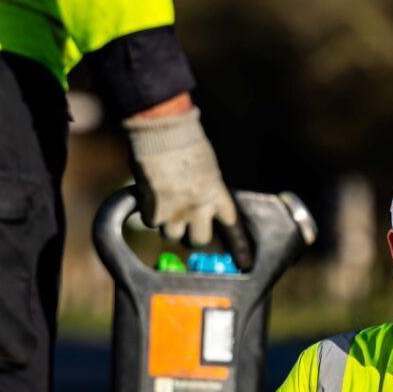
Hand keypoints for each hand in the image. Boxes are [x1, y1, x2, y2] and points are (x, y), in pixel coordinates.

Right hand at [121, 101, 238, 246]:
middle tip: (186, 226)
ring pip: (172, 235)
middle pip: (199, 240)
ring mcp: (176, 212)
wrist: (162, 131)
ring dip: (167, 225)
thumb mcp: (207, 167)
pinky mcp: (153, 211)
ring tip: (164, 206)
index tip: (243, 260)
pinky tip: (150, 196)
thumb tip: (203, 203)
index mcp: (217, 195)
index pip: (231, 225)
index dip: (237, 244)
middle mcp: (199, 208)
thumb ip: (207, 189)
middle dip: (192, 236)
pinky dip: (149, 213)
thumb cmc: (186, 141)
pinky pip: (151, 223)